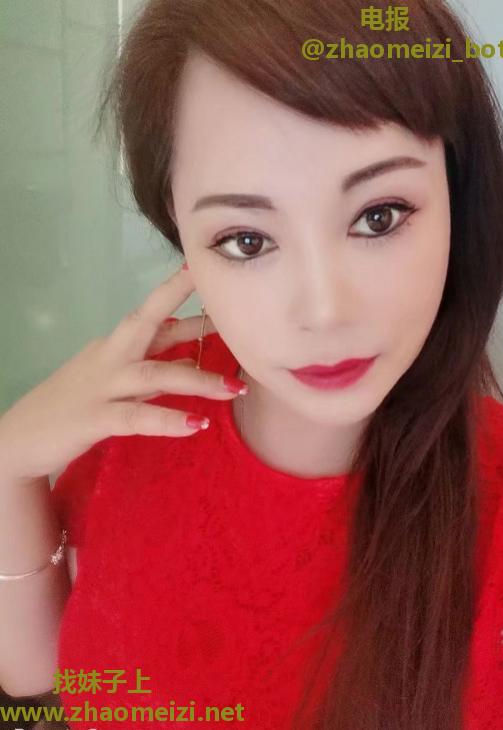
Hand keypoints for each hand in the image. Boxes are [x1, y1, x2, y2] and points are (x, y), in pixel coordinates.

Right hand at [0, 267, 245, 481]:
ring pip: (153, 374)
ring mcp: (100, 386)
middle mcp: (109, 357)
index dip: (180, 295)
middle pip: (147, 322)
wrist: (18, 440)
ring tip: (234, 389)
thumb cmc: (73, 407)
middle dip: (186, 309)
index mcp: (115, 347)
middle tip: (225, 304)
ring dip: (197, 380)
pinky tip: (195, 424)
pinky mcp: (93, 419)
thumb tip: (191, 360)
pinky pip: (136, 418)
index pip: (153, 316)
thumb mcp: (117, 383)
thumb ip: (153, 368)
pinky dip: (167, 420)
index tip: (210, 275)